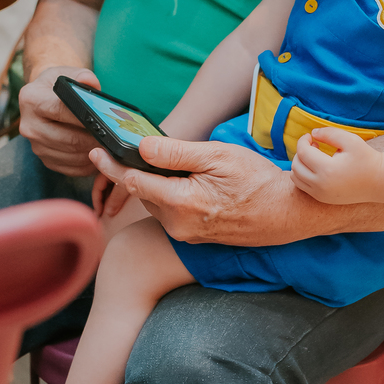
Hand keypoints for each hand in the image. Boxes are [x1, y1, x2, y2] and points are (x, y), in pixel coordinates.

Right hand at [17, 66, 101, 175]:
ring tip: (111, 148)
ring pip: (71, 156)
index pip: (61, 110)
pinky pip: (70, 168)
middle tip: (115, 140)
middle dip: (94, 140)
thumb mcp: (67, 73)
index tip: (106, 122)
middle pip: (68, 139)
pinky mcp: (44, 160)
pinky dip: (87, 165)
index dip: (85, 118)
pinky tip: (100, 156)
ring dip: (93, 154)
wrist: (42, 99)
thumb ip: (81, 76)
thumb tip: (90, 82)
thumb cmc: (58, 86)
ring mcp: (35, 145)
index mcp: (31, 99)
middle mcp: (29, 125)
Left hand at [89, 135, 304, 246]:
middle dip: (131, 173)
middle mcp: (177, 225)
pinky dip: (167, 196)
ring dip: (152, 184)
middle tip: (121, 149)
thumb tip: (141, 146)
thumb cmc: (257, 180)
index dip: (112, 165)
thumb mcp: (217, 157)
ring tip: (160, 163)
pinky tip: (181, 182)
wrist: (287, 213)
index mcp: (181, 203)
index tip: (96, 151)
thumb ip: (176, 153)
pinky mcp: (193, 237)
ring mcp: (185, 234)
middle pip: (142, 193)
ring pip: (155, 203)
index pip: (133, 182)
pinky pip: (169, 213)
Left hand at [290, 128, 381, 203]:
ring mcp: (320, 194)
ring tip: (314, 156)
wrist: (378, 181)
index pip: (303, 152)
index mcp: (327, 170)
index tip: (310, 136)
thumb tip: (313, 133)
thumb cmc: (366, 158)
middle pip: (296, 165)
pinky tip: (316, 167)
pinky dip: (303, 174)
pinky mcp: (322, 199)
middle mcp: (321, 185)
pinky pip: (302, 186)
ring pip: (296, 177)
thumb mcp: (350, 140)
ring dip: (300, 163)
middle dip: (300, 151)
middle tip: (314, 145)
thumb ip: (329, 133)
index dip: (303, 141)